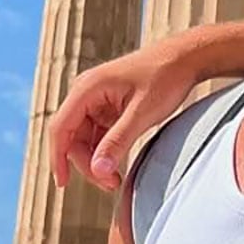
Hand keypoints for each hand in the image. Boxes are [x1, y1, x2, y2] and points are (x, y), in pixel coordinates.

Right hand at [50, 46, 192, 191]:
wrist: (185, 59)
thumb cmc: (165, 78)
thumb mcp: (142, 113)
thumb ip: (118, 141)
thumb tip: (97, 170)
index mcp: (87, 88)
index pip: (60, 127)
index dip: (58, 157)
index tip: (63, 184)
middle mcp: (86, 92)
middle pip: (72, 137)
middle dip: (87, 163)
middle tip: (110, 183)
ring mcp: (97, 100)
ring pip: (85, 138)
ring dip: (96, 160)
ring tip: (116, 179)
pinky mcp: (108, 107)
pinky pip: (98, 134)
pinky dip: (105, 151)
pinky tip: (118, 164)